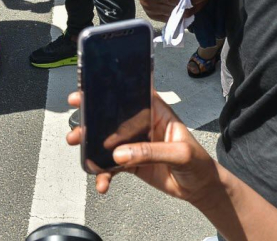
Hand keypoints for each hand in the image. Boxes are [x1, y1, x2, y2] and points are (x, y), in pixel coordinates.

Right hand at [65, 91, 219, 204]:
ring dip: (90, 144)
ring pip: (107, 141)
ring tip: (76, 146)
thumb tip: (119, 154)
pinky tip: (102, 184)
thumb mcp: (180, 154)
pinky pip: (112, 166)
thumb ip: (151, 152)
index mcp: (156, 112)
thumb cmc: (198, 163)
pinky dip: (103, 174)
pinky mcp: (131, 163)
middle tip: (75, 115)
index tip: (89, 88)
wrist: (201, 189)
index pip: (132, 94)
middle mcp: (142, 125)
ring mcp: (135, 144)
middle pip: (113, 116)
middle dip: (91, 116)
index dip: (110, 89)